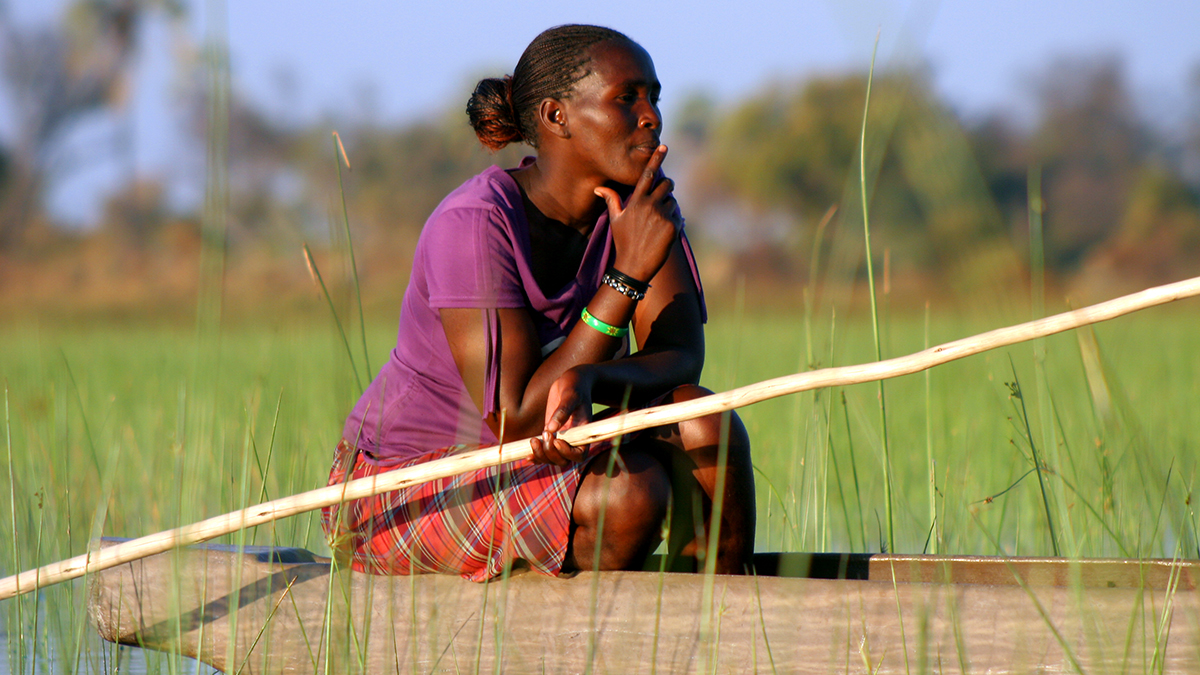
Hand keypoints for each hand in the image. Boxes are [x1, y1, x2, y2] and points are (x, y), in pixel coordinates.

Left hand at [529, 367, 593, 465]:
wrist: (571, 383)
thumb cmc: (575, 387)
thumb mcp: (571, 395)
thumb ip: (563, 410)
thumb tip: (551, 428)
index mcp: (583, 433)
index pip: (579, 455)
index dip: (567, 453)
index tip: (557, 440)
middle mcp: (573, 440)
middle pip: (563, 461)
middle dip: (551, 453)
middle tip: (545, 434)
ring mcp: (561, 440)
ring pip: (552, 459)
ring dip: (541, 455)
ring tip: (533, 440)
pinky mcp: (550, 436)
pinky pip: (544, 453)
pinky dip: (536, 456)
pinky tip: (527, 456)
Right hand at [594, 145, 681, 283]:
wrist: (634, 265)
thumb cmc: (623, 241)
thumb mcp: (615, 220)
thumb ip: (611, 200)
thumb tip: (598, 188)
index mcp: (636, 201)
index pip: (647, 174)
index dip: (656, 159)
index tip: (663, 146)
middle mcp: (650, 205)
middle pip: (667, 184)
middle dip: (666, 188)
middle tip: (661, 198)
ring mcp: (662, 215)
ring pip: (673, 200)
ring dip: (669, 207)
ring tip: (658, 223)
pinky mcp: (673, 226)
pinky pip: (679, 215)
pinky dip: (675, 221)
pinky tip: (664, 233)